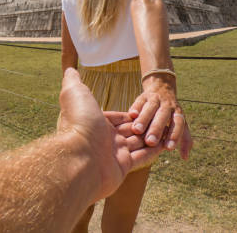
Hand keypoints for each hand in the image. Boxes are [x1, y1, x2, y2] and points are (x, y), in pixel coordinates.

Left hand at [58, 68, 162, 199]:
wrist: (81, 157)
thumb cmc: (79, 122)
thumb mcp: (74, 92)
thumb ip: (73, 80)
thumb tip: (70, 69)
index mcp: (96, 122)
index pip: (117, 117)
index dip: (131, 113)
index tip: (146, 107)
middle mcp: (104, 138)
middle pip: (129, 130)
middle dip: (144, 124)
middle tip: (160, 118)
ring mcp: (113, 153)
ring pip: (137, 143)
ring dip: (151, 136)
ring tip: (167, 130)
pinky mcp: (123, 167)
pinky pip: (142, 157)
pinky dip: (153, 152)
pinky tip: (164, 145)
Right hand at [128, 75, 192, 159]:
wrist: (162, 88)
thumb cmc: (170, 113)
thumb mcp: (180, 123)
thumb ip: (184, 139)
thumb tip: (185, 158)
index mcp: (177, 113)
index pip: (178, 124)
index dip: (174, 135)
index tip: (168, 148)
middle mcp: (167, 105)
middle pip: (162, 116)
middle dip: (156, 129)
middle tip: (150, 142)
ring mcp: (155, 99)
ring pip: (150, 108)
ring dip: (144, 119)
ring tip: (137, 131)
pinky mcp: (143, 95)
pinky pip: (139, 100)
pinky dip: (135, 107)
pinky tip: (131, 115)